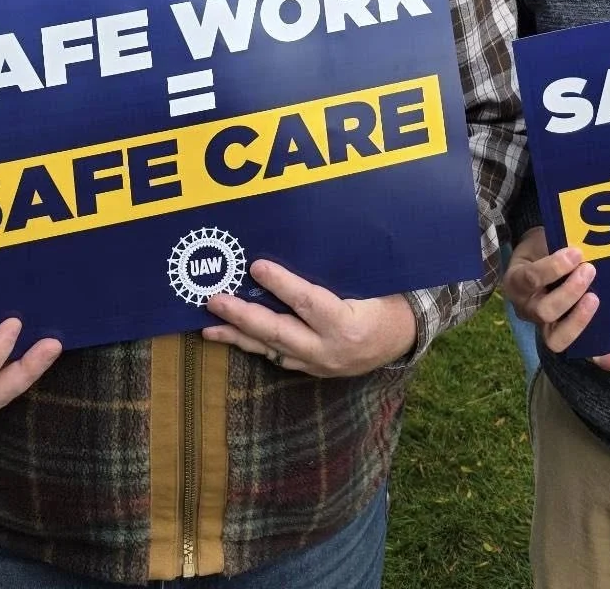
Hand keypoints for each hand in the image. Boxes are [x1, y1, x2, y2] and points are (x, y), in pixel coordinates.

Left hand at [202, 260, 416, 376]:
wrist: (402, 339)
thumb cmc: (387, 299)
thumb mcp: (372, 282)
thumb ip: (339, 270)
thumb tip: (305, 240)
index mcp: (347, 324)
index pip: (308, 302)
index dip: (281, 284)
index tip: (256, 265)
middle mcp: (328, 349)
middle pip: (279, 331)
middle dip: (243, 316)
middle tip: (214, 299)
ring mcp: (317, 364)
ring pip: (270, 349)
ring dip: (237, 336)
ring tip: (208, 326)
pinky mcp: (310, 370)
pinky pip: (275, 357)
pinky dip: (252, 346)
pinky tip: (230, 336)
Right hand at [501, 228, 609, 371]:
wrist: (541, 256)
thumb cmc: (543, 247)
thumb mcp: (543, 240)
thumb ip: (557, 244)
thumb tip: (584, 246)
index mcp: (517, 283)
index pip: (530, 279)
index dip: (553, 268)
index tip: (576, 253)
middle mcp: (528, 309)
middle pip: (544, 312)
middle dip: (569, 292)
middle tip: (589, 271)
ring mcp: (544, 326)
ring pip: (556, 338)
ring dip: (579, 320)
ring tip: (595, 299)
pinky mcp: (565, 336)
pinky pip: (580, 353)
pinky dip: (600, 358)